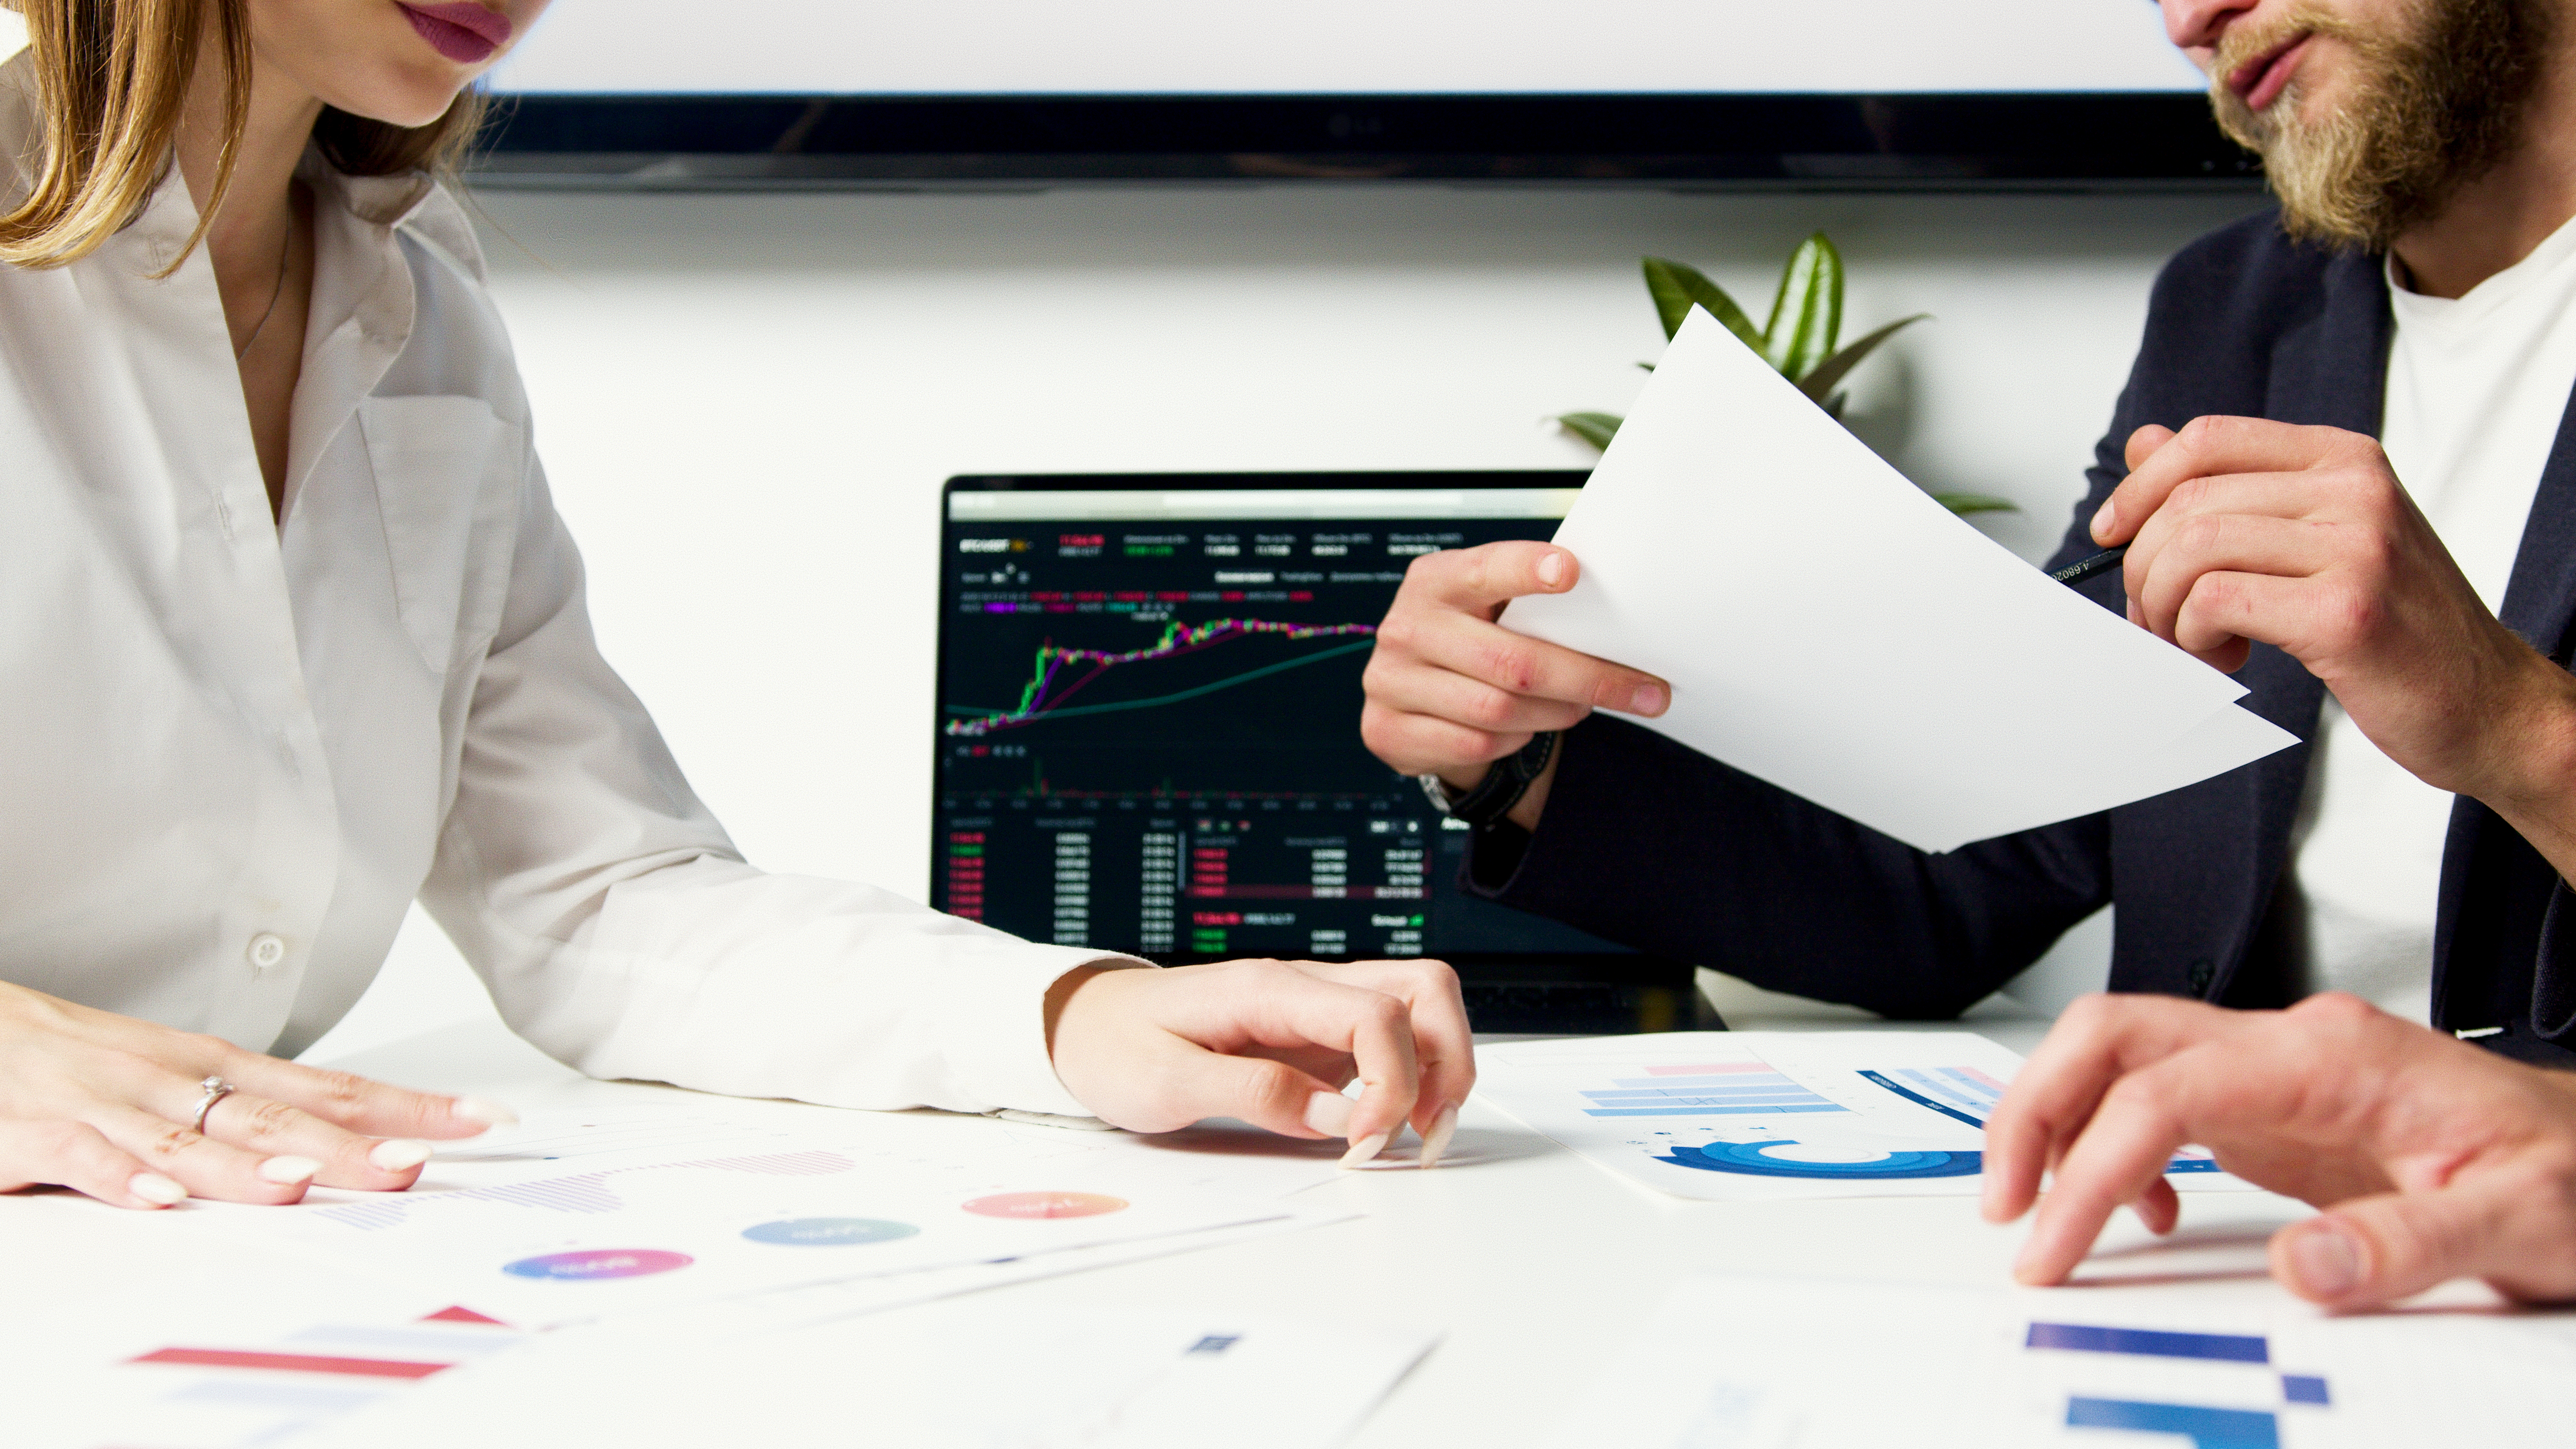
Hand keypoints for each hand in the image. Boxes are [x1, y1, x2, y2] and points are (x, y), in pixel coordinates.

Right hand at [0, 981, 514, 1208]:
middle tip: (413, 1162)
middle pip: (277, 1115)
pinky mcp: (40, 1132)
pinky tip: (160, 1198)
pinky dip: (125, 1178)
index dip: (407, 1104)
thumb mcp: (173, 1080)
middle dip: (349, 1143)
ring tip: (302, 1184)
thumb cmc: (74, 1058)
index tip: (477, 1119)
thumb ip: (246, 1116)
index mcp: (213, 1067)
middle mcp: (173, 1080)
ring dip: (247, 1164)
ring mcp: (108, 1104)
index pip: (331, 1087)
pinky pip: (87, 1157)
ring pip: (189, 1137)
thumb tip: (334, 1146)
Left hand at [1044, 958, 1474, 1166]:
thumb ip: (1253, 1094)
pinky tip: (1387, 1124)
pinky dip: (1411, 1078)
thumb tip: (1337, 1120)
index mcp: (1268, 988)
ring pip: (1419, 1007)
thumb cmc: (1117, 1046)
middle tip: (1423, 1135)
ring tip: (1416, 1133)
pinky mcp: (1317, 1034)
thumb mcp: (1165, 1083)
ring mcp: (1316, 1007)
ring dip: (1439, 1067)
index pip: (1374, 1015)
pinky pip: (1391, 1039)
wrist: (1084, 1024)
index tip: (1365, 1144)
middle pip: (1423, 989)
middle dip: (1447, 1062)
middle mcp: (1304, 986)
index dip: (1392, 1083)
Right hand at [1360, 542, 1668, 829]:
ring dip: (1556, 714)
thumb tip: (1616, 616)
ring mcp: (1390, 681)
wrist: (1409, 690)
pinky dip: (1515, 740)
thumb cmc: (1468, 636)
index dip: (1526, 570)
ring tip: (1581, 707)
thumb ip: (1531, 602)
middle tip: (1643, 690)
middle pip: (1513, 661)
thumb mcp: (1489, 606)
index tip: (1570, 571)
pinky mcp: (1388, 730)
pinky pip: (1476, 744)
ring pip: (1499, 711)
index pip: (1485, 569)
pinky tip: (1527, 727)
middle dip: (1589, 678)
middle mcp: (1407, 627)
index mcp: (1435, 580)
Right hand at [1983, 992, 2575, 1308]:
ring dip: (2058, 1122)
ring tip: (2038, 1206)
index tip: (2055, 1239)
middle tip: (2006, 1202)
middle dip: (2035, 1110)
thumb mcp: (2520, 1218)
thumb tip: (2294, 1268)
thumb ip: (2407, 1245)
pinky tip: (2142, 1209)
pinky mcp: (2273, 1108)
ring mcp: (2276, 1072)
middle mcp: (2292, 1048)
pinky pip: (2157, 1100)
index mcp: (2334, 1058)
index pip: (2166, 1088)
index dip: (2091, 1162)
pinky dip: (2116, 1150)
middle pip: (2114, 1035)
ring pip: (2120, 1057)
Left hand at [2095, 417, 2575, 802]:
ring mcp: (2356, 548)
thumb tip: (2146, 444)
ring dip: (2167, 607)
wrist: (2484, 703)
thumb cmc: (2396, 626)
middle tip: (2159, 617)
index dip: (2140, 486)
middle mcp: (2355, 490)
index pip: (2209, 439)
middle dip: (2146, 567)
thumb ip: (2234, 490)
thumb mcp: (2317, 540)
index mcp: (2344, 460)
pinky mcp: (2345, 613)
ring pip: (2193, 549)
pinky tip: (2228, 656)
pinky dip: (2195, 636)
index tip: (2113, 533)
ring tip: (2194, 641)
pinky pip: (2216, 601)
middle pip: (2189, 501)